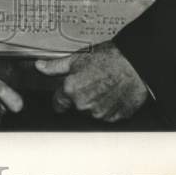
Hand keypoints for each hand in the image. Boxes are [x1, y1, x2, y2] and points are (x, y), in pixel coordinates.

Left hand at [34, 40, 148, 122]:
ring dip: (95, 103)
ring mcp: (100, 114)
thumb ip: (56, 66)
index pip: (58, 103)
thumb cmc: (109, 58)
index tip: (65, 93)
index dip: (62, 96)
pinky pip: (108, 115)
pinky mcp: (116, 118)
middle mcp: (84, 106)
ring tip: (105, 86)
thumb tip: (40, 66)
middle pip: (76, 106)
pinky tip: (114, 93)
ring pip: (92, 112)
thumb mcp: (77, 57)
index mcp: (71, 91)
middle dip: (81, 97)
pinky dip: (109, 107)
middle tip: (92, 82)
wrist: (135, 64)